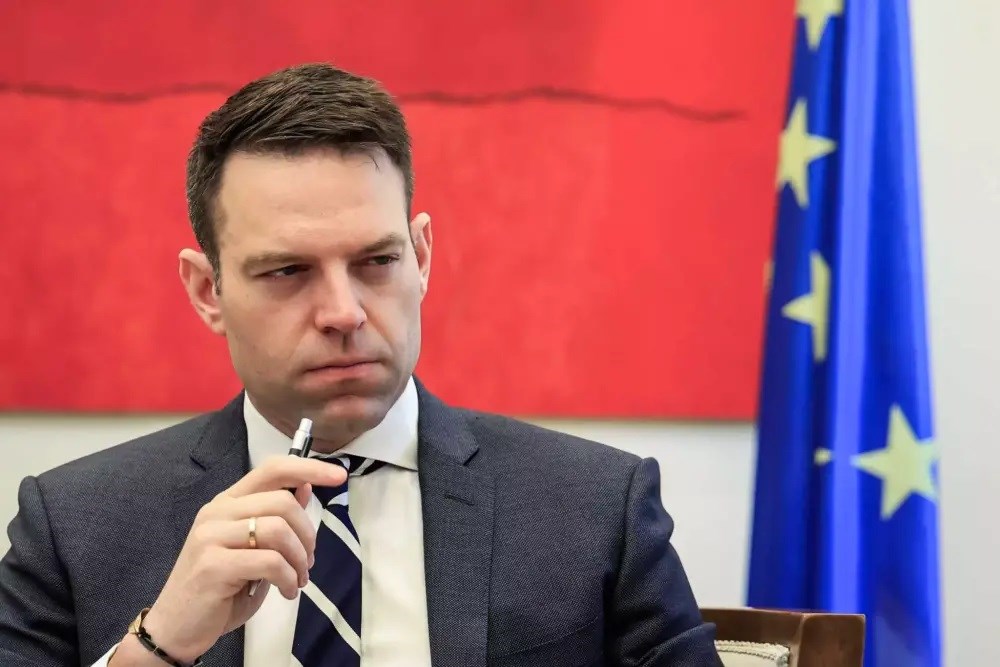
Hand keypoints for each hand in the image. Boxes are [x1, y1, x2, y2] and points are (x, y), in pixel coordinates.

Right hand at [112, 456, 345, 664]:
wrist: (176, 628)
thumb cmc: (218, 589)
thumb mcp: (253, 549)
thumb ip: (275, 518)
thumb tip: (305, 487)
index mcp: (227, 503)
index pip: (272, 469)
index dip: (309, 468)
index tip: (338, 475)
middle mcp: (216, 513)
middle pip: (282, 502)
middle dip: (307, 533)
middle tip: (309, 561)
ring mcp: (211, 537)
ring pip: (278, 530)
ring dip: (299, 559)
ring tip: (298, 580)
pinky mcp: (213, 565)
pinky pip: (270, 561)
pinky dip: (288, 578)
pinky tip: (286, 591)